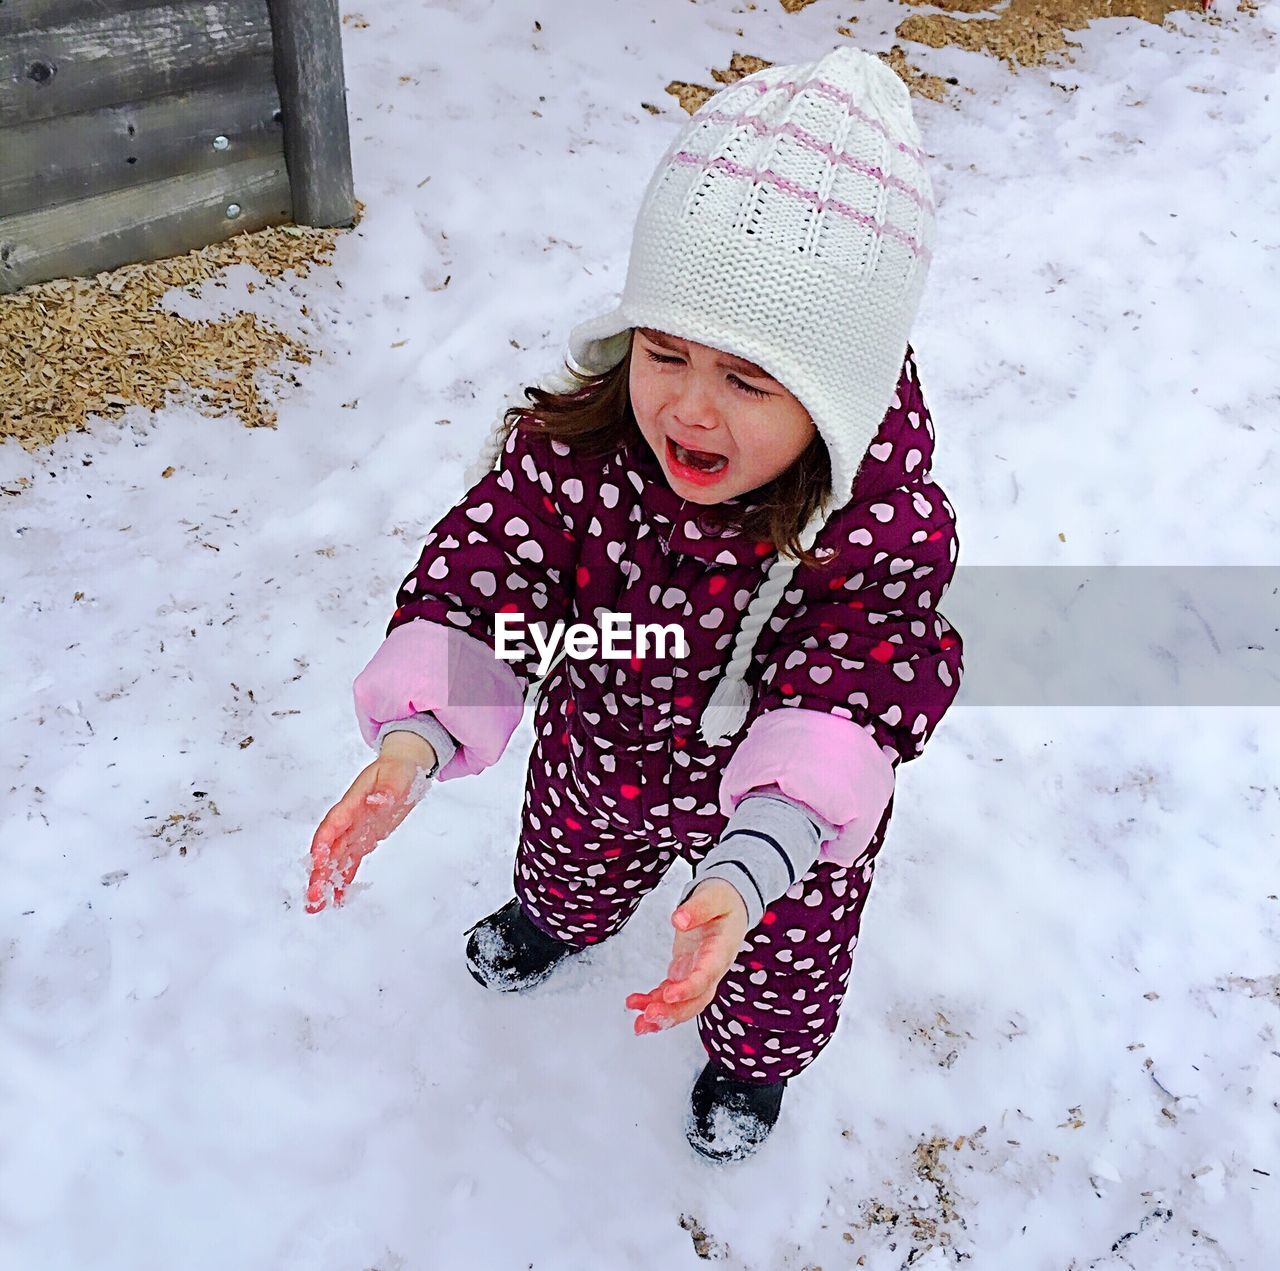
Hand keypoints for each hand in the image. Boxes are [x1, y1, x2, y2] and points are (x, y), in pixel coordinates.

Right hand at [306, 733, 435, 912]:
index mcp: (352, 803)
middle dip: (320, 871)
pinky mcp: (363, 840)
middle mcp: (349, 820)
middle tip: (314, 896)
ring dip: (325, 881)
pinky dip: (343, 879)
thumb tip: (379, 799)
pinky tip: (335, 898)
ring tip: (316, 906)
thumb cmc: (396, 770)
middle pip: (330, 848)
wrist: (400, 768)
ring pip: (336, 859)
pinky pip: (350, 862)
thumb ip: (386, 788)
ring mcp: (354, 832)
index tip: (318, 860)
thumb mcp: (396, 775)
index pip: (334, 824)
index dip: (325, 842)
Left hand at [625, 879, 749, 1034]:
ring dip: (662, 1016)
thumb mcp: (713, 896)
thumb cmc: (724, 900)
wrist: (729, 903)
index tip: (669, 995)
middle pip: (696, 1000)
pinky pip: (670, 993)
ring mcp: (697, 972)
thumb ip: (697, 908)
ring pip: (683, 1004)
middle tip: (649, 1016)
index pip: (706, 976)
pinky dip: (653, 1002)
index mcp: (721, 951)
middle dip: (674, 1013)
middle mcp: (711, 968)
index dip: (688, 989)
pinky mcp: (684, 971)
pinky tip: (636, 1005)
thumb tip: (679, 919)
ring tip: (639, 1024)